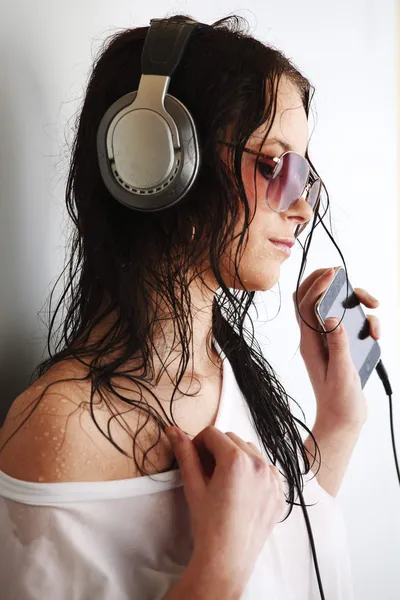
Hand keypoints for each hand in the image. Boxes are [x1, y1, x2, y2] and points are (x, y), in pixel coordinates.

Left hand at [293, 267, 379, 428]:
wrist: (342, 421)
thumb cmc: (338, 401)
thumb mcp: (341, 374)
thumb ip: (338, 346)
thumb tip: (332, 319)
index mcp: (309, 343)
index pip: (304, 305)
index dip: (315, 284)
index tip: (332, 273)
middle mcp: (315, 337)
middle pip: (313, 298)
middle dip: (328, 282)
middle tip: (344, 276)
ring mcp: (328, 340)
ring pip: (334, 307)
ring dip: (354, 301)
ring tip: (373, 306)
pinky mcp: (341, 344)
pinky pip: (350, 322)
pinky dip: (364, 320)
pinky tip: (374, 334)